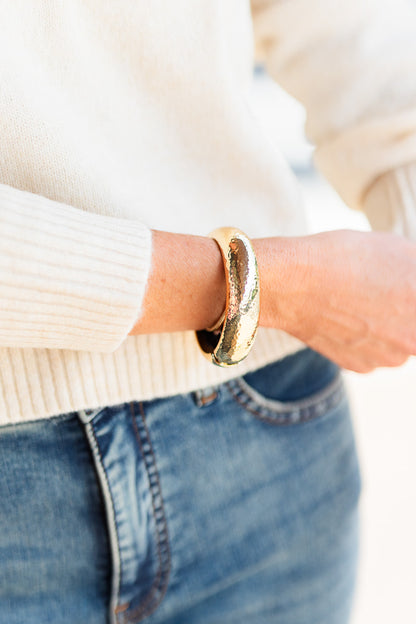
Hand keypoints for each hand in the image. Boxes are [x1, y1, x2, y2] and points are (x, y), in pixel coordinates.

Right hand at [256, 230, 415, 372]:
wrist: (294, 283)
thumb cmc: (343, 259)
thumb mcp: (399, 248)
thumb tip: (414, 277)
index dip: (408, 290)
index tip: (398, 285)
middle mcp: (412, 340)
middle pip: (413, 326)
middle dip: (404, 310)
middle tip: (380, 290)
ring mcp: (388, 357)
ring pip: (399, 341)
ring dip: (388, 325)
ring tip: (360, 300)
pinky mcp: (362, 366)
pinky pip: (373, 351)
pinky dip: (364, 337)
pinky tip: (346, 316)